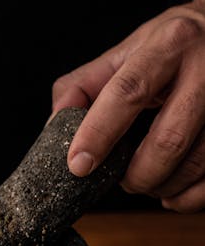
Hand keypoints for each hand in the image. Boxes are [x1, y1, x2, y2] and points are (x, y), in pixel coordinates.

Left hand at [52, 0, 204, 210]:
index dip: (99, 132)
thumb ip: (84, 86)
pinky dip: (189, 198)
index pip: (128, 91)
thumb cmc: (170, 47)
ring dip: (162, 187)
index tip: (79, 164)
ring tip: (146, 181)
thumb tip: (55, 127)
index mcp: (168, 46)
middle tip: (122, 179)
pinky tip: (172, 193)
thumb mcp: (126, 51)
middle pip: (168, 140)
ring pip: (195, 165)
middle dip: (137, 174)